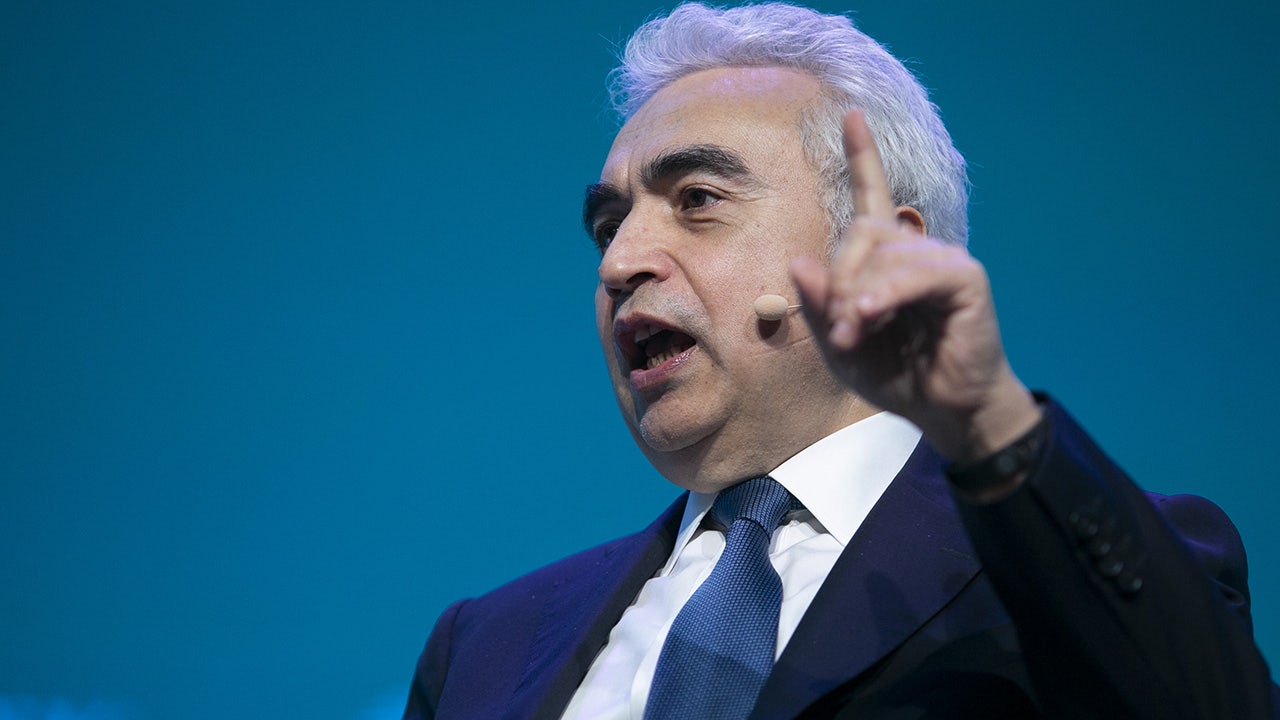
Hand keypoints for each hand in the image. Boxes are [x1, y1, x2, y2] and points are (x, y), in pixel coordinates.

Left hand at [791, 110, 1039, 463]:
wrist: (945, 409)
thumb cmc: (896, 375)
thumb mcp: (840, 345)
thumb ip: (820, 306)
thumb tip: (799, 261)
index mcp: (887, 257)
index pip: (873, 195)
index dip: (863, 155)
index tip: (850, 114)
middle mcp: (916, 248)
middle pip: (859, 232)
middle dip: (838, 279)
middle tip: (840, 329)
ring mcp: (943, 259)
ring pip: (881, 254)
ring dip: (857, 297)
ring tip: (854, 336)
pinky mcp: (965, 278)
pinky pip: (914, 274)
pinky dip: (885, 295)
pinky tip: (872, 315)